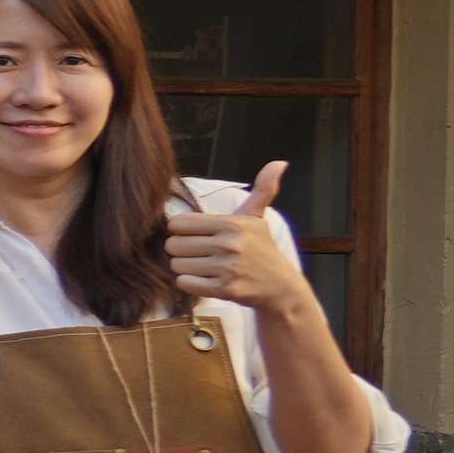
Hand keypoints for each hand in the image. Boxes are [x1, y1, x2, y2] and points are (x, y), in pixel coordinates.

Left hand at [164, 158, 312, 322]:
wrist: (280, 287)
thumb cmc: (261, 249)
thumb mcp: (258, 218)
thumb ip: (262, 190)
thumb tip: (279, 162)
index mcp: (232, 224)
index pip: (178, 223)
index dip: (181, 230)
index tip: (195, 235)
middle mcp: (230, 244)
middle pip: (173, 245)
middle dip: (181, 250)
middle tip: (199, 253)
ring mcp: (227, 268)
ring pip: (176, 265)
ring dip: (185, 268)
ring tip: (204, 266)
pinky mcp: (225, 290)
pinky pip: (184, 283)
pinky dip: (190, 283)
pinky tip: (206, 280)